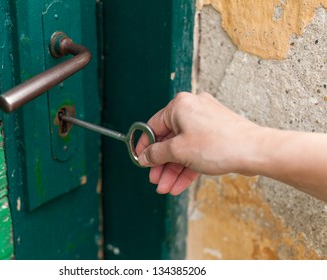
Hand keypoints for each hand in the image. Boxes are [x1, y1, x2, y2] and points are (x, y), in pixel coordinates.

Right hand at [136, 92, 261, 194]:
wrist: (255, 151)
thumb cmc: (219, 145)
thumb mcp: (179, 151)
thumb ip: (156, 154)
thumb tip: (144, 156)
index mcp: (180, 106)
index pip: (154, 126)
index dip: (144, 146)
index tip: (140, 160)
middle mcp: (192, 109)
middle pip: (169, 140)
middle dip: (161, 164)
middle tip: (155, 180)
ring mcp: (205, 122)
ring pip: (182, 148)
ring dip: (173, 170)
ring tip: (166, 188)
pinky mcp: (215, 134)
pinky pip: (195, 150)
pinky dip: (187, 167)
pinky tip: (178, 185)